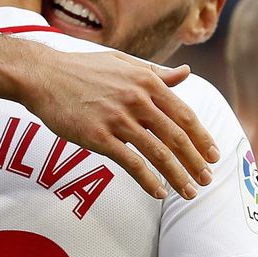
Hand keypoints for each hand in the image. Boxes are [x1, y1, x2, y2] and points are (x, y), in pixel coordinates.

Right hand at [0, 35, 218, 199]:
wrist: (43, 76)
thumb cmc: (83, 69)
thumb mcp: (124, 64)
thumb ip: (157, 73)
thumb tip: (186, 73)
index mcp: (147, 81)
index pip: (184, 115)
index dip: (202, 138)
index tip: (214, 155)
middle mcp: (137, 100)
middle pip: (176, 137)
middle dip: (195, 162)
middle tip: (207, 181)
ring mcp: (118, 118)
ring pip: (158, 153)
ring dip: (178, 177)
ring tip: (189, 193)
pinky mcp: (98, 136)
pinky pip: (131, 163)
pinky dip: (148, 180)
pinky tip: (159, 193)